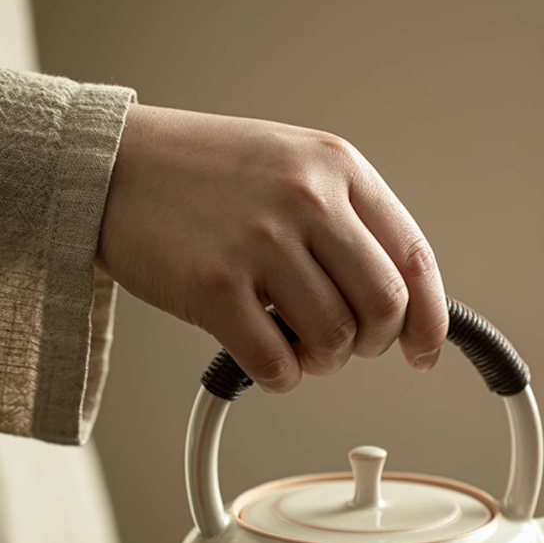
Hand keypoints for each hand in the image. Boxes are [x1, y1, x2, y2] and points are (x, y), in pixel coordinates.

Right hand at [97, 104, 447, 391]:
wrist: (113, 165)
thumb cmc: (210, 176)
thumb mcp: (294, 167)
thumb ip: (350, 221)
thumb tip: (403, 304)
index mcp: (338, 167)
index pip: (415, 258)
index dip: (430, 320)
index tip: (424, 352)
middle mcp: (306, 198)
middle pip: (385, 308)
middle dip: (373, 344)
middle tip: (344, 344)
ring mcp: (258, 241)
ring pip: (335, 341)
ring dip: (322, 361)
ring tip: (294, 342)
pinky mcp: (212, 286)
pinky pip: (277, 364)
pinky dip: (281, 377)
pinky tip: (265, 356)